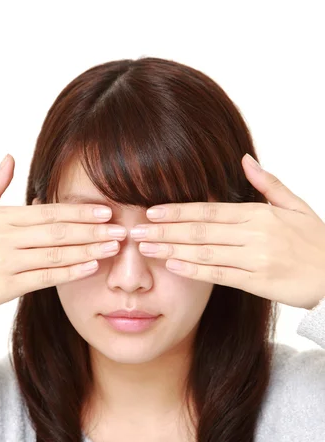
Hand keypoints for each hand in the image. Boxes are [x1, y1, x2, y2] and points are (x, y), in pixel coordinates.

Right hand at [0, 154, 123, 326]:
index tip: (105, 209)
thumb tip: (9, 157)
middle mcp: (3, 237)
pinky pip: (44, 277)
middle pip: (56, 230)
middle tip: (120, 227)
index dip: (78, 210)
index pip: (47, 211)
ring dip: (88, 249)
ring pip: (55, 253)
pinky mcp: (5, 286)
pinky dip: (69, 272)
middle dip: (92, 229)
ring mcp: (4, 262)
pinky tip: (90, 267)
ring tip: (114, 247)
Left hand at [130, 154, 324, 309]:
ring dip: (172, 249)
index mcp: (260, 213)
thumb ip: (268, 184)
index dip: (178, 210)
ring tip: (146, 247)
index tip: (151, 210)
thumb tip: (245, 159)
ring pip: (205, 252)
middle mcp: (254, 234)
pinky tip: (173, 266)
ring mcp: (255, 259)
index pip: (210, 210)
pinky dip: (194, 270)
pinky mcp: (257, 282)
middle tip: (136, 229)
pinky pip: (219, 275)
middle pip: (201, 230)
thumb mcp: (296, 206)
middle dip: (165, 229)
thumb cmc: (316, 241)